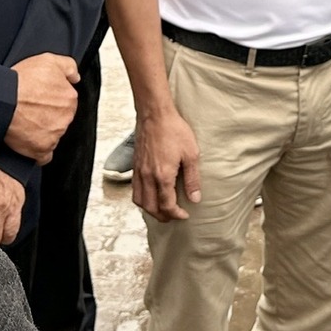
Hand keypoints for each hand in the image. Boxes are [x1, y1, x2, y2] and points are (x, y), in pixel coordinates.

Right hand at [5, 52, 78, 163]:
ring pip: (52, 135)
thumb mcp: (48, 61)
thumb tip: (76, 77)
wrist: (1, 102)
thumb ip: (68, 66)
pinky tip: (27, 143)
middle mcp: (65, 118)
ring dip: (41, 132)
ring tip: (24, 123)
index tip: (38, 98)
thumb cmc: (20, 81)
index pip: (66, 101)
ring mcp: (55, 135)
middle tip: (30, 111)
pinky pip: (43, 155)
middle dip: (47, 116)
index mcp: (69, 98)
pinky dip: (37, 152)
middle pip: (60, 119)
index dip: (51, 99)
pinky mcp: (42, 150)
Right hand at [135, 107, 201, 222]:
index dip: (176, 214)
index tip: (185, 215)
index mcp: (162, 176)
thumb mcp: (191, 154)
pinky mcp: (135, 165)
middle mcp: (148, 177)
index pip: (167, 205)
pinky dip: (142, 198)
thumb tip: (195, 198)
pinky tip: (151, 195)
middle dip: (162, 216)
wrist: (154, 114)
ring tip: (162, 209)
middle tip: (174, 216)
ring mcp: (139, 172)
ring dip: (150, 209)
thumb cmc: (174, 130)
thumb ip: (192, 179)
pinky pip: (135, 189)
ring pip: (139, 201)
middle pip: (151, 207)